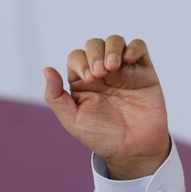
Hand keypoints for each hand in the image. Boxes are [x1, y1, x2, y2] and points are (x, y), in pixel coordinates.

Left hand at [43, 35, 171, 179]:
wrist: (133, 150)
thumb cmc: (102, 137)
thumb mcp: (72, 120)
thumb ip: (56, 96)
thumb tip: (47, 70)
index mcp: (83, 82)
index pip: (76, 57)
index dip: (81, 61)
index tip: (90, 78)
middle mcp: (102, 73)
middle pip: (94, 45)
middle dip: (95, 54)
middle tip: (100, 74)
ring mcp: (124, 71)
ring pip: (115, 41)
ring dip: (112, 48)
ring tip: (113, 66)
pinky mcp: (144, 72)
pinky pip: (139, 47)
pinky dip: (133, 47)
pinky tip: (128, 59)